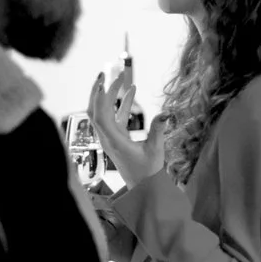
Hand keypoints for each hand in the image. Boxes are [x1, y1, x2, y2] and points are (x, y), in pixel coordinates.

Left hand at [89, 68, 166, 184]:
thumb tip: (165, 113)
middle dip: (98, 92)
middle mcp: (108, 139)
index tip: (108, 82)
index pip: (101, 117)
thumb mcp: (156, 150)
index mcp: (113, 142)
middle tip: (105, 74)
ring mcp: (111, 138)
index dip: (102, 99)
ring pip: (102, 113)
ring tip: (117, 78)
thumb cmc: (148, 171)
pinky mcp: (117, 137)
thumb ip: (158, 130)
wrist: (143, 186)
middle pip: (95, 111)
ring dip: (107, 96)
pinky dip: (121, 104)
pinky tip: (132, 91)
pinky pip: (115, 117)